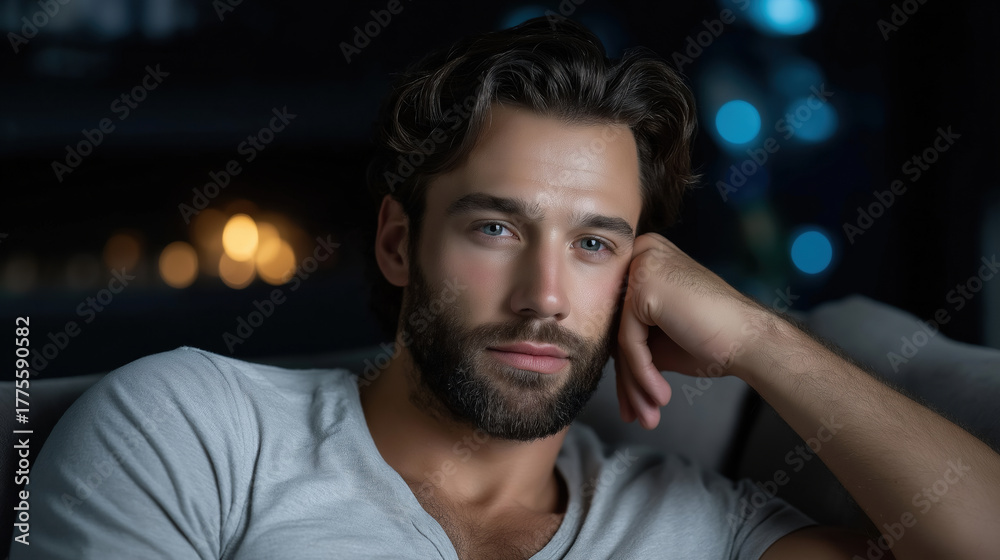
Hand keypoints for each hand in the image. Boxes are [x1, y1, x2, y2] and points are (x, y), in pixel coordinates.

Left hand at [613, 232, 771, 428]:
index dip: (627, 365)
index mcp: (645, 257)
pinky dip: (643, 374)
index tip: (633, 401)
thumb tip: (604, 357)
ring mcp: (642, 267)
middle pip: (620, 328)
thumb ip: (631, 337)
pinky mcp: (644, 287)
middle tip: (636, 414)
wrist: (750, 340)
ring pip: (622, 339)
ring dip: (635, 385)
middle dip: (629, 380)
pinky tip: (659, 397)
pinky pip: (630, 342)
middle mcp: (641, 254)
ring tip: (647, 416)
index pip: (623, 319)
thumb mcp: (661, 336)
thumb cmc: (713, 338)